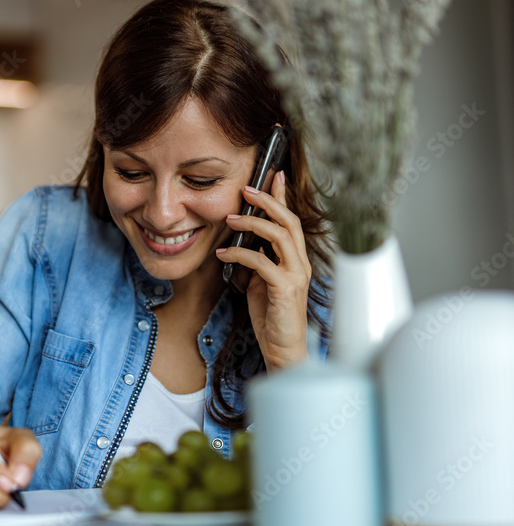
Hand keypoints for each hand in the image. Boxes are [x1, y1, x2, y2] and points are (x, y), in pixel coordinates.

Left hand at [216, 170, 310, 369]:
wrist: (283, 351)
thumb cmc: (272, 318)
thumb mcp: (261, 282)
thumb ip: (258, 261)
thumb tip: (242, 242)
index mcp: (295, 259)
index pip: (291, 220)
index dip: (282, 196)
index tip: (273, 174)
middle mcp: (300, 263)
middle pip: (289, 221)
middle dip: (268, 201)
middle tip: (247, 189)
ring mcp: (296, 275)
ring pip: (280, 235)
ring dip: (254, 222)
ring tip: (230, 218)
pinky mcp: (285, 289)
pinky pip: (262, 262)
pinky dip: (241, 253)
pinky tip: (224, 253)